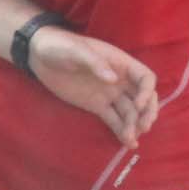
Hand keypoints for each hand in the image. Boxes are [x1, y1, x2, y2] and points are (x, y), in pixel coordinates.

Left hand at [22, 27, 159, 143]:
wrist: (41, 57)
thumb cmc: (62, 47)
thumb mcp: (77, 51)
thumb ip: (95, 63)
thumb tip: (114, 79)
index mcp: (121, 63)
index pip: (145, 78)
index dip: (146, 92)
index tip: (138, 105)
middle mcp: (120, 80)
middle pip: (143, 97)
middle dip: (147, 112)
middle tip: (143, 127)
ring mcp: (109, 94)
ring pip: (129, 111)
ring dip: (134, 125)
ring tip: (131, 140)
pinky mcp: (97, 106)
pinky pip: (113, 119)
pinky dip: (121, 130)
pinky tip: (127, 142)